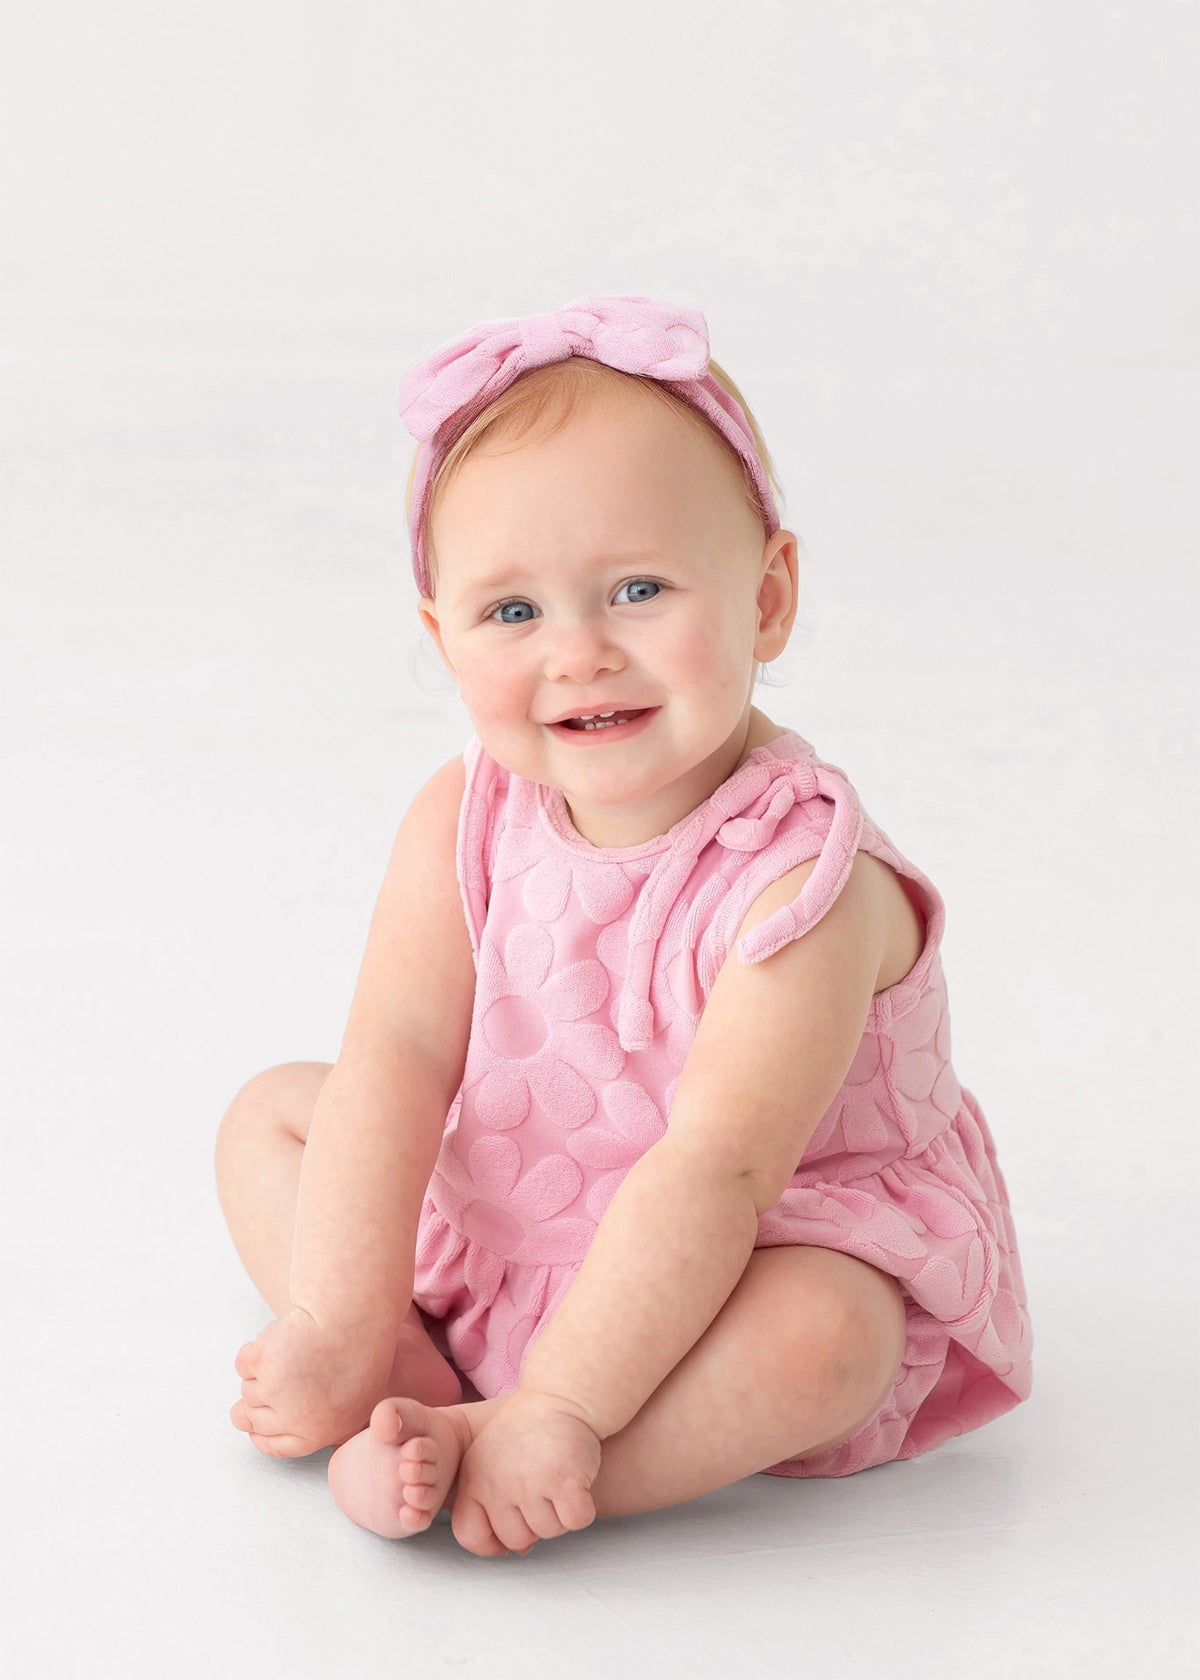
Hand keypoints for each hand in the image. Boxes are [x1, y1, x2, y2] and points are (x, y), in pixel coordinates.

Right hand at [231, 1305, 395, 1457]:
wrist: (353, 1313)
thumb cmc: (361, 1347)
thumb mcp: (358, 1397)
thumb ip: (331, 1420)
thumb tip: (306, 1429)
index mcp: (320, 1431)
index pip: (277, 1446)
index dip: (261, 1437)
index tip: (253, 1429)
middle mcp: (294, 1418)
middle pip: (253, 1421)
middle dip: (251, 1406)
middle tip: (261, 1386)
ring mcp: (275, 1391)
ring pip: (248, 1391)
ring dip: (260, 1373)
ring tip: (287, 1352)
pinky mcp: (262, 1363)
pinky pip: (244, 1364)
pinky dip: (254, 1351)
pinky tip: (278, 1339)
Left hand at [449, 1389, 603, 1556]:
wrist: (559, 1396)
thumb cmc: (527, 1433)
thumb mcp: (492, 1460)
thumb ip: (494, 1504)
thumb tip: (519, 1549)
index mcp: (474, 1479)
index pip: (469, 1535)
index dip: (491, 1541)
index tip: (511, 1525)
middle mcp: (497, 1484)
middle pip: (517, 1539)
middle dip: (534, 1522)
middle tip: (543, 1489)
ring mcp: (530, 1483)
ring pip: (550, 1532)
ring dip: (560, 1514)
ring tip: (558, 1479)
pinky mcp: (564, 1480)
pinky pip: (576, 1520)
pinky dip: (583, 1509)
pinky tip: (578, 1483)